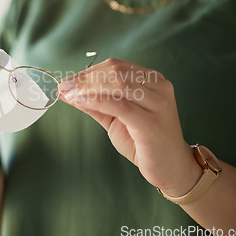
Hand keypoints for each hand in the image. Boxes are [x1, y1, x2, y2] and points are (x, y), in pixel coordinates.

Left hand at [58, 58, 201, 195]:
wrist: (171, 168)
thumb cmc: (144, 142)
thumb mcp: (115, 118)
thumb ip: (95, 103)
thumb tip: (68, 92)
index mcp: (152, 80)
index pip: (115, 66)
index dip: (88, 71)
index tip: (67, 81)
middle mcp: (158, 87)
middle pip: (115, 72)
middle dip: (84, 78)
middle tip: (64, 87)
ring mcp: (158, 103)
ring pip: (118, 84)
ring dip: (88, 88)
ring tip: (69, 95)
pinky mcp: (152, 122)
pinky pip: (120, 105)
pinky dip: (97, 101)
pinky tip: (81, 102)